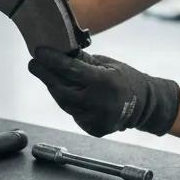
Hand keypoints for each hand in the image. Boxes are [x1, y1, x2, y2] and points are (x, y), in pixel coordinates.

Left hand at [28, 46, 179, 137]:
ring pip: (65, 103)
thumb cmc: (126, 79)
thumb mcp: (107, 64)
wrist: (145, 105)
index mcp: (103, 82)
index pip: (70, 70)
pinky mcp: (93, 129)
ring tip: (48, 76)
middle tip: (34, 64)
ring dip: (55, 89)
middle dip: (46, 76)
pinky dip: (69, 103)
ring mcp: (95, 119)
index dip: (52, 61)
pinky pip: (74, 114)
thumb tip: (61, 50)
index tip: (38, 53)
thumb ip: (83, 60)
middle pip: (61, 90)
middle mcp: (98, 103)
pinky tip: (66, 92)